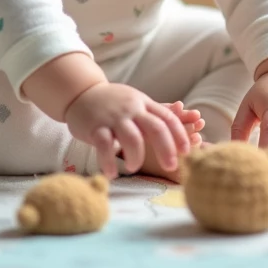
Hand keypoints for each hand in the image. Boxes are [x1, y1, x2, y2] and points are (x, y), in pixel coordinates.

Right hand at [64, 83, 191, 178]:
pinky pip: (104, 145)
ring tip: (134, 168)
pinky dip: (109, 161)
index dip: (180, 135)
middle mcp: (132, 109)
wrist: (81, 93)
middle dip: (166, 148)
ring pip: (132, 137)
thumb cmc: (114, 102)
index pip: (168, 118)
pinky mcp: (95, 126)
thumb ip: (157, 112)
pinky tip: (111, 174)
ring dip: (137, 157)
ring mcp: (113, 117)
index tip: (187, 151)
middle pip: (156, 127)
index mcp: (144, 104)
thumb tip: (187, 118)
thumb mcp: (137, 102)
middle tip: (171, 166)